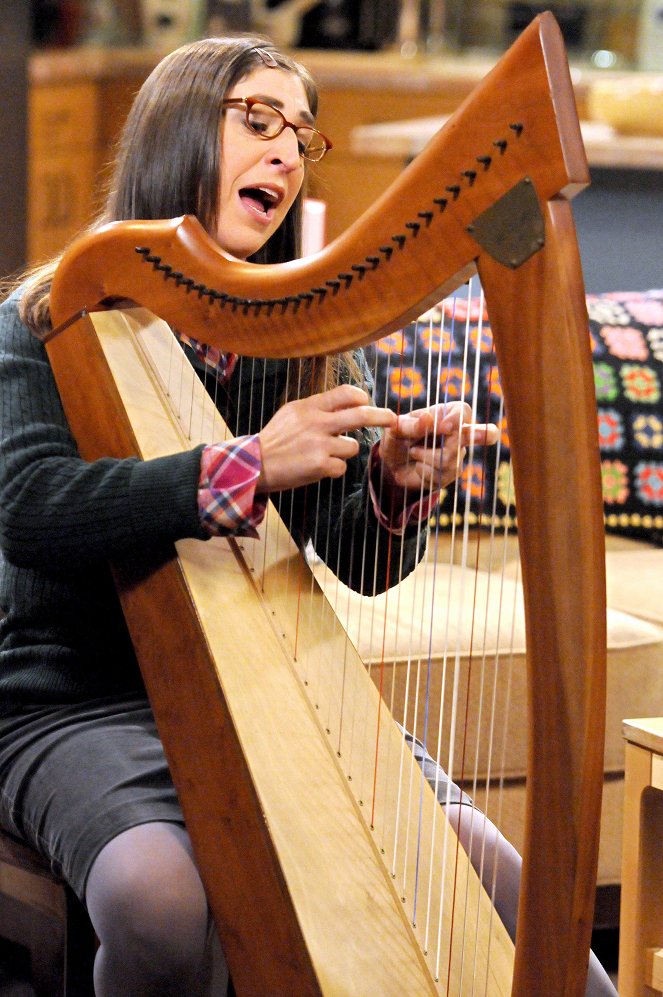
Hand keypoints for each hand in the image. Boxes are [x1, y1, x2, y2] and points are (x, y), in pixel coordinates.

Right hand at [256, 384, 395, 492]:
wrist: (254, 465)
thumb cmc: (276, 440)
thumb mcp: (292, 413)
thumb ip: (318, 408)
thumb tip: (347, 403)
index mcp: (310, 406)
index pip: (346, 393)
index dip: (362, 398)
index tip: (368, 404)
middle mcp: (317, 422)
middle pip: (361, 415)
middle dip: (382, 416)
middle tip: (392, 419)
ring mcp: (319, 444)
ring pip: (353, 447)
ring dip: (344, 453)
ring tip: (323, 455)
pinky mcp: (320, 465)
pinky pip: (342, 467)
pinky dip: (333, 470)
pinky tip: (317, 468)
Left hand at [378, 401, 498, 492]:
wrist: (392, 463)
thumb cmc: (396, 438)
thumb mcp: (395, 429)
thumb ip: (410, 425)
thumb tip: (428, 419)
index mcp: (445, 413)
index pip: (462, 411)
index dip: (457, 419)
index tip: (445, 426)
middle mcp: (457, 432)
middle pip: (467, 436)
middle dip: (475, 436)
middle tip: (486, 435)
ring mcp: (457, 454)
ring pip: (451, 459)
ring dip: (425, 457)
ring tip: (413, 452)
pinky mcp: (451, 473)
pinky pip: (441, 476)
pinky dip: (424, 472)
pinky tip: (418, 467)